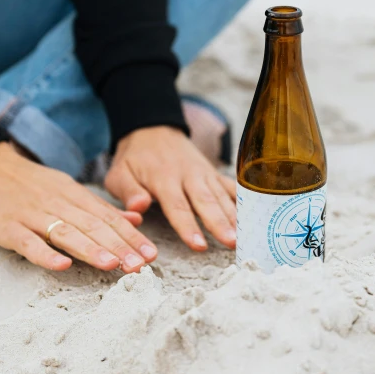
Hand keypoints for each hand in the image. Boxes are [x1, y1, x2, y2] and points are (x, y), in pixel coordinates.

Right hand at [0, 142, 157, 271]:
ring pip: (67, 233)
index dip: (131, 236)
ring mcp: (34, 216)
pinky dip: (46, 254)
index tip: (151, 253)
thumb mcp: (69, 189)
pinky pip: (29, 243)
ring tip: (113, 265)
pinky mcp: (9, 228)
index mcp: (75, 196)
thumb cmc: (33, 184)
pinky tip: (62, 266)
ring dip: (91, 250)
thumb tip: (136, 218)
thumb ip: (101, 208)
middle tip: (141, 265)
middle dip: (119, 247)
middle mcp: (59, 205)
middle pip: (93, 227)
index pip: (109, 218)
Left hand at [105, 126, 235, 250]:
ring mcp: (203, 172)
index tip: (198, 244)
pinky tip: (256, 214)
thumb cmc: (134, 157)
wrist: (153, 129)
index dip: (188, 226)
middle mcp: (187, 175)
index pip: (177, 205)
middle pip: (205, 201)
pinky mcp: (212, 172)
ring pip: (221, 195)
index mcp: (163, 178)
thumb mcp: (118, 172)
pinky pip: (229, 185)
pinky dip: (242, 199)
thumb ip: (127, 191)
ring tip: (246, 235)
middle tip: (232, 242)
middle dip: (219, 222)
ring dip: (234, 216)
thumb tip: (139, 207)